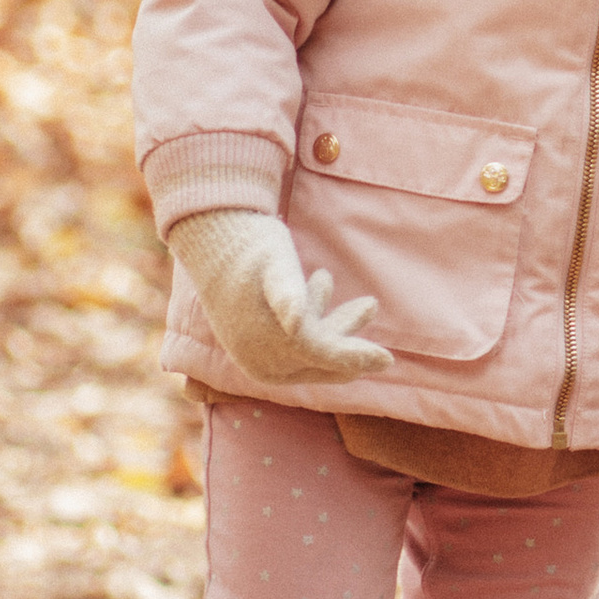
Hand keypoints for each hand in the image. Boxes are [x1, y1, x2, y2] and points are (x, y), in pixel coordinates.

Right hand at [167, 209, 391, 386]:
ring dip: (334, 326)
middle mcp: (260, 363)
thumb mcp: (276, 265)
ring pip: (308, 354)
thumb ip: (289, 294)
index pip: (326, 358)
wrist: (209, 235)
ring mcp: (254, 358)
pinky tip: (321, 288)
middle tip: (370, 303)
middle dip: (349, 337)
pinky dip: (313, 326)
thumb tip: (296, 322)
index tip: (389, 358)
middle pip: (320, 360)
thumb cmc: (251, 246)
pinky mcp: (251, 347)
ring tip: (357, 297)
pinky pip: (293, 348)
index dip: (359, 357)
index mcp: (271, 347)